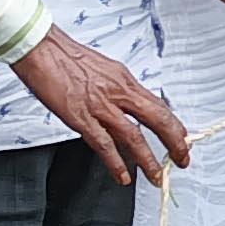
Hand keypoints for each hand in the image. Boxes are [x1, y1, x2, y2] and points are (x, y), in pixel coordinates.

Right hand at [11, 28, 190, 185]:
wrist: (41, 48)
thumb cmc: (68, 57)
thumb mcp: (105, 69)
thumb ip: (119, 87)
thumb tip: (131, 102)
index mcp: (125, 81)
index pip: (159, 105)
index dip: (174, 125)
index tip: (183, 139)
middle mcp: (118, 92)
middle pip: (157, 120)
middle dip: (175, 143)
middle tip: (182, 159)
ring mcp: (100, 106)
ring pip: (134, 136)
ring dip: (148, 160)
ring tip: (156, 177)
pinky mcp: (80, 117)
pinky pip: (103, 143)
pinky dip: (115, 162)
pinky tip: (123, 176)